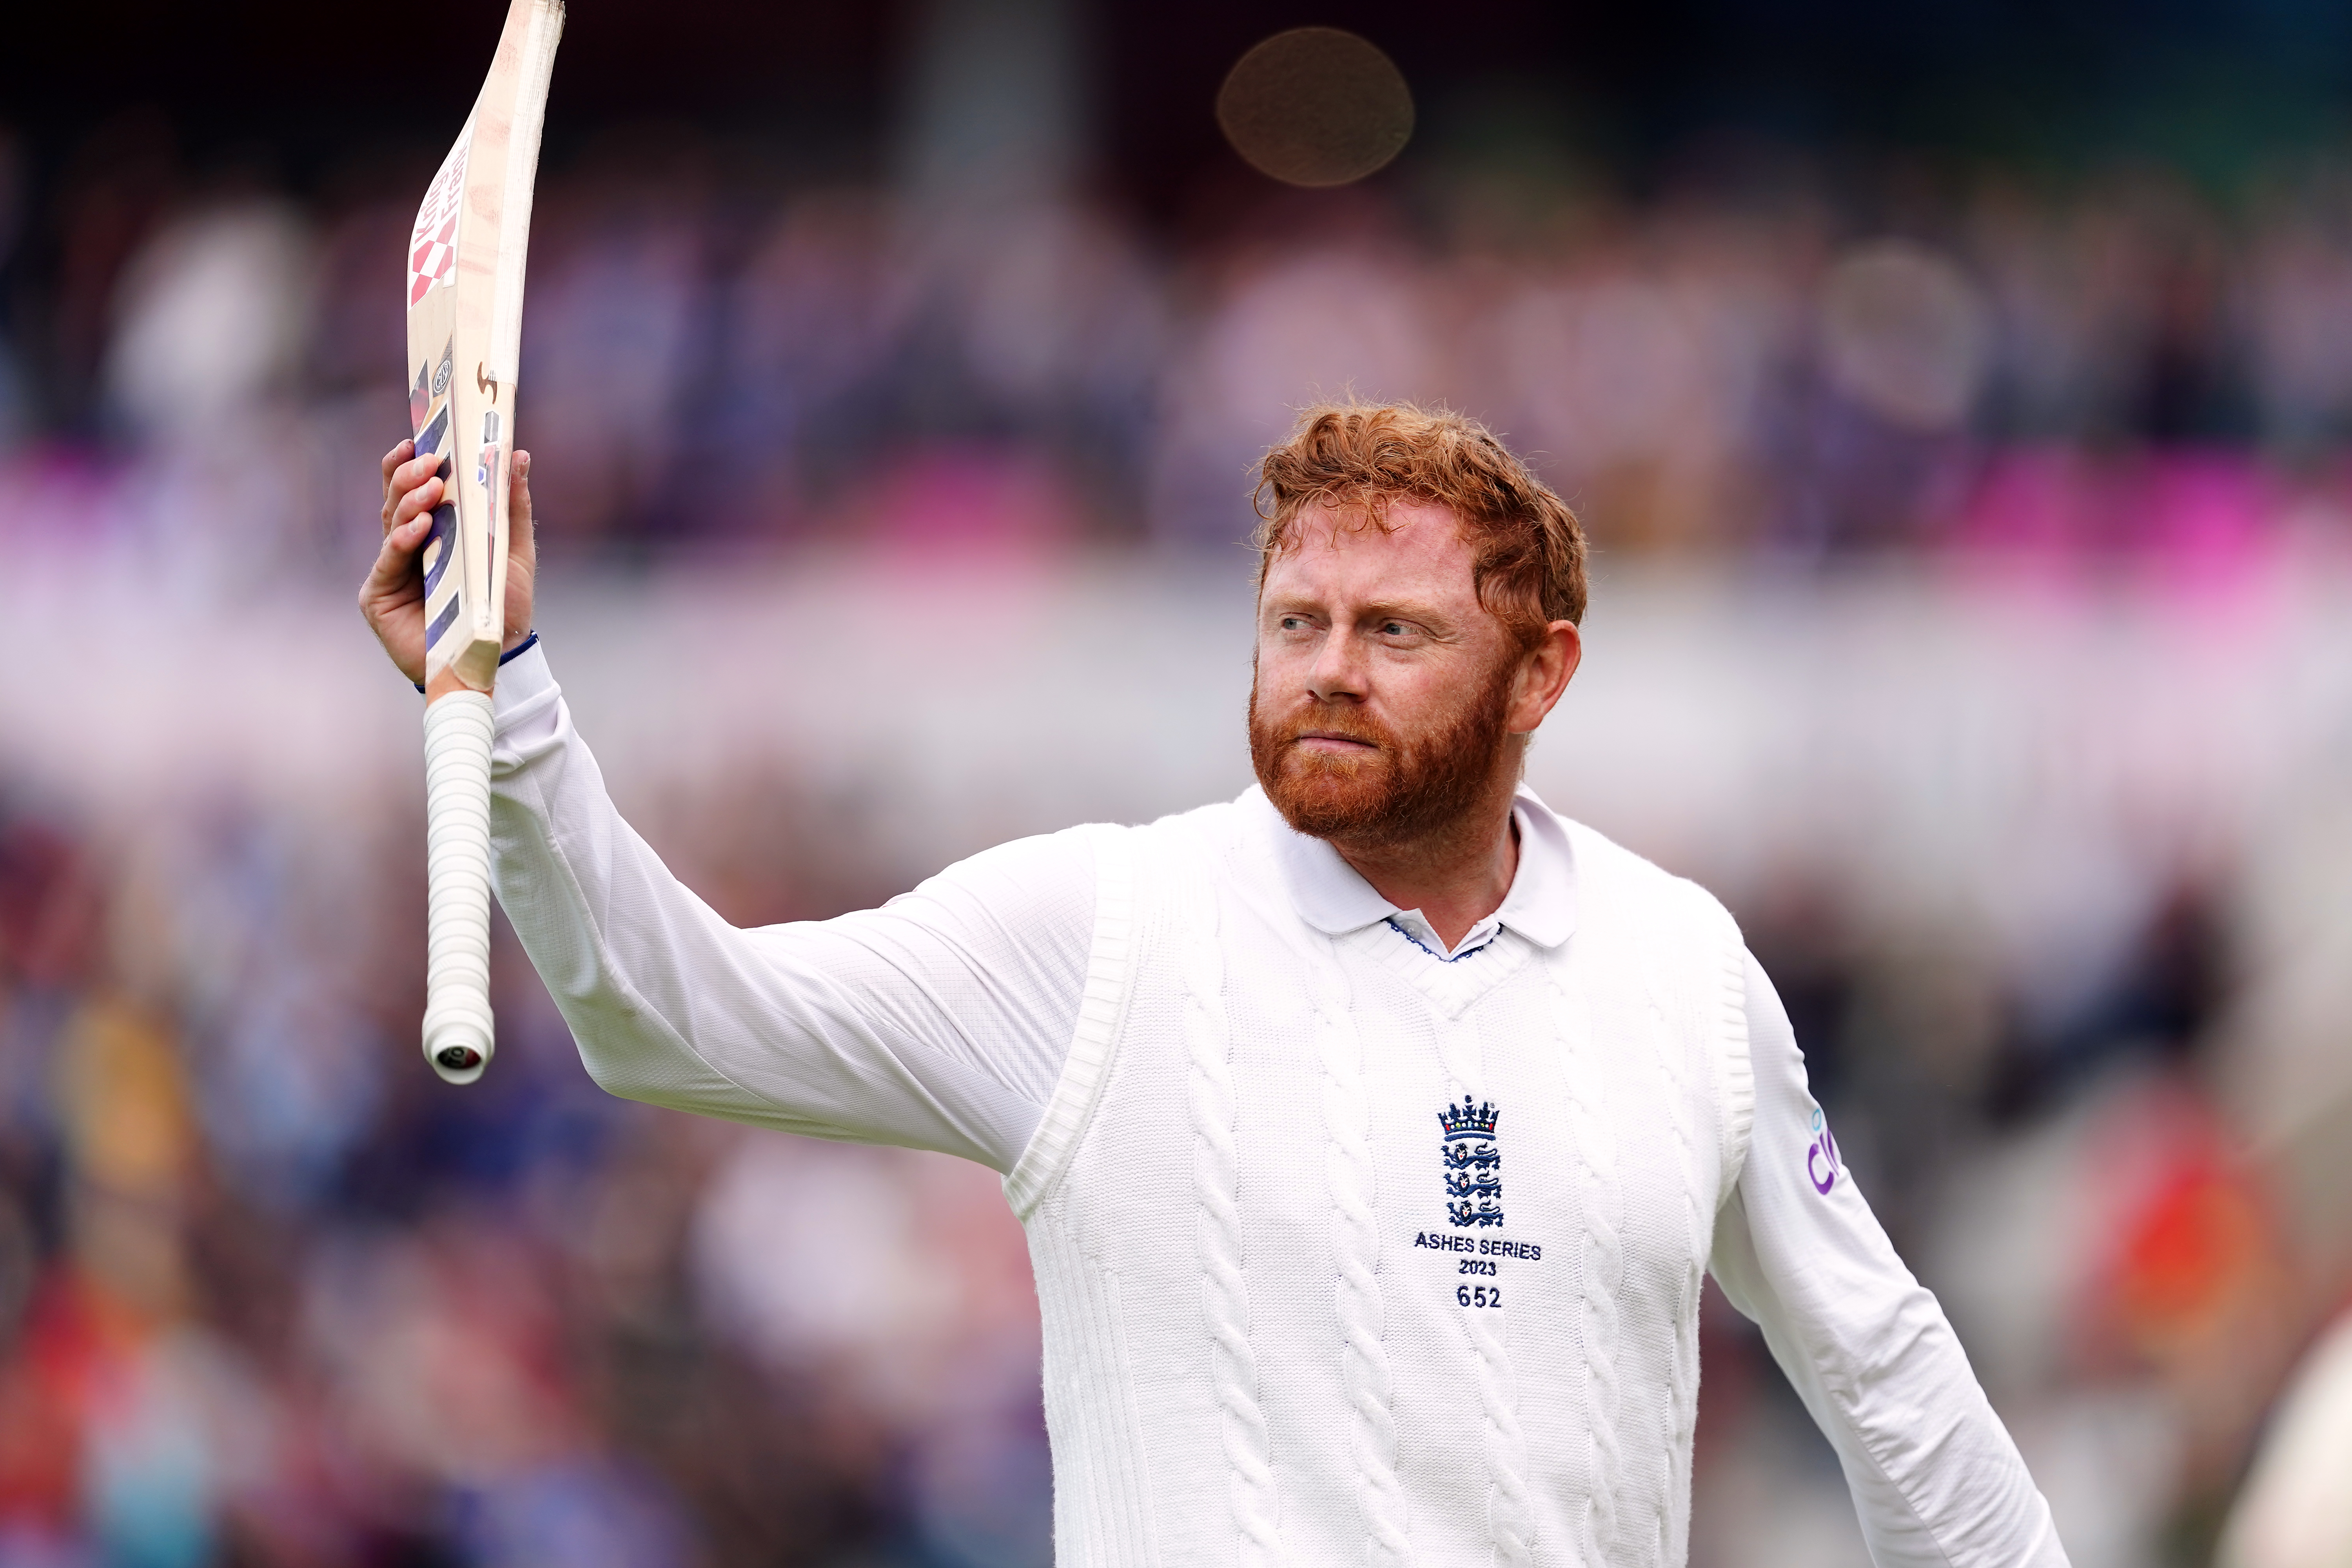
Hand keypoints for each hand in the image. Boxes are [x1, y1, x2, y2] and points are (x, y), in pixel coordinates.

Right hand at [361, 440, 537, 686]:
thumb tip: (517, 454)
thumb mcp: (513, 550)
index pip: (414, 490)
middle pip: (397, 502)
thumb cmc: (502, 607)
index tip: (422, 437)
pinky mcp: (379, 596)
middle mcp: (406, 548)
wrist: (498, 658)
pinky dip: (403, 542)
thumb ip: (511, 505)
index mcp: (433, 533)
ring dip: (409, 503)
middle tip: (430, 459)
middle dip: (411, 477)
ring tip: (431, 488)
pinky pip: (389, 562)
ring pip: (392, 526)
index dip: (412, 462)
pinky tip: (419, 526)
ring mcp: (389, 571)